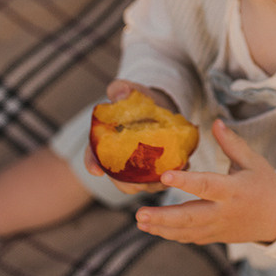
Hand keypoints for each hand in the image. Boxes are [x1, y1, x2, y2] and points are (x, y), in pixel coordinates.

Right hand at [83, 79, 175, 193]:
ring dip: (153, 184)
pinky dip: (172, 176)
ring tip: (167, 173)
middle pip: (118, 180)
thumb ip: (121, 89)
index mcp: (105, 143)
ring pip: (140, 186)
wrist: (158, 106)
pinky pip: (161, 180)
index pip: (92, 156)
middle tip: (143, 178)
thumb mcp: (129, 91)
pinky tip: (183, 165)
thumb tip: (120, 93)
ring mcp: (138, 170)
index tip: (96, 171)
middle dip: (128, 183)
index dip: (91, 164)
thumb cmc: (138, 101)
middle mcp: (119, 162)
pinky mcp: (156, 170)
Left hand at [134, 119, 275, 244]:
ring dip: (162, 228)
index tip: (164, 176)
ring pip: (187, 231)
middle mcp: (223, 212)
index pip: (206, 185)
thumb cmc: (265, 185)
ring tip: (140, 221)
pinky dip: (172, 235)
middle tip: (139, 213)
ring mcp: (218, 228)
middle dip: (163, 217)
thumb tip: (215, 122)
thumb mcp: (253, 161)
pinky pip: (191, 238)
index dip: (185, 181)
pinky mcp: (215, 236)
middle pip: (190, 217)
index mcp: (233, 190)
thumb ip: (232, 143)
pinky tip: (154, 228)